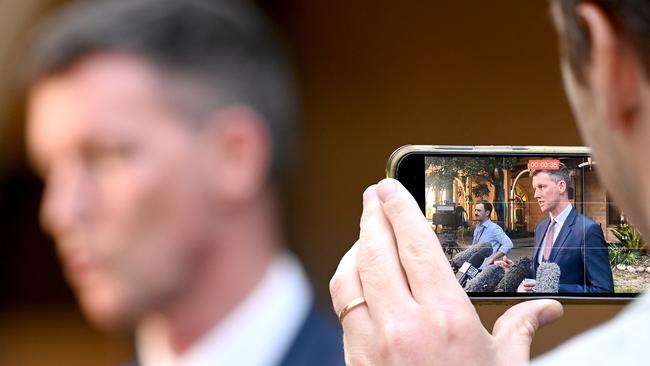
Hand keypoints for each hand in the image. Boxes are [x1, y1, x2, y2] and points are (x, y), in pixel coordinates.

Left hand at [330, 179, 562, 365]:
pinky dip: (347, 278)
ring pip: (350, 274)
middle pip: (375, 250)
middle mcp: (403, 325)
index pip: (415, 245)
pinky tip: (358, 272)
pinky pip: (343, 304)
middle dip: (371, 216)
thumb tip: (546, 311)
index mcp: (446, 319)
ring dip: (355, 245)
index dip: (398, 209)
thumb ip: (521, 329)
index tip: (388, 187)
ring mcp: (372, 343)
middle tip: (372, 196)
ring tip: (365, 230)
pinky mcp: (353, 358)